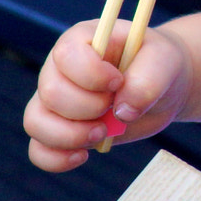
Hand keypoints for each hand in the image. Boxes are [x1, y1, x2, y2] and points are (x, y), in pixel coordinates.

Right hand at [24, 22, 189, 171]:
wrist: (163, 90)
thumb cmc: (159, 66)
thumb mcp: (164, 63)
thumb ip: (148, 80)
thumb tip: (122, 112)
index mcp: (82, 40)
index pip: (67, 55)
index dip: (91, 75)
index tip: (119, 81)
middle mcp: (61, 69)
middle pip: (51, 92)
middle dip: (88, 108)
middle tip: (116, 108)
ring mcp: (56, 101)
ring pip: (36, 122)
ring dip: (70, 136)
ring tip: (102, 133)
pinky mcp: (61, 130)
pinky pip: (38, 149)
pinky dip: (56, 159)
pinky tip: (83, 156)